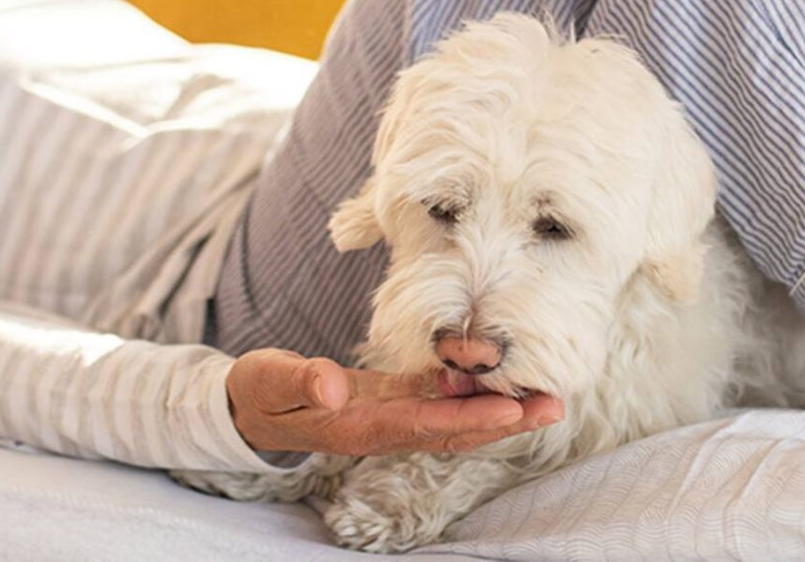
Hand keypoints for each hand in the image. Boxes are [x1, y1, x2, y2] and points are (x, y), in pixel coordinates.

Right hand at [226, 348, 563, 456]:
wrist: (252, 407)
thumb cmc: (259, 393)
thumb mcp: (269, 382)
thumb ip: (300, 381)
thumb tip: (333, 384)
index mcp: (359, 427)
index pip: (424, 426)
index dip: (469, 420)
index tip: (510, 410)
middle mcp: (385, 427)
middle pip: (454, 431)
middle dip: (505, 421)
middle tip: (553, 406)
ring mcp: (392, 415)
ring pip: (455, 417)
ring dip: (500, 408)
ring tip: (545, 395)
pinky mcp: (393, 398)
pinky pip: (441, 398)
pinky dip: (473, 390)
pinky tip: (500, 374)